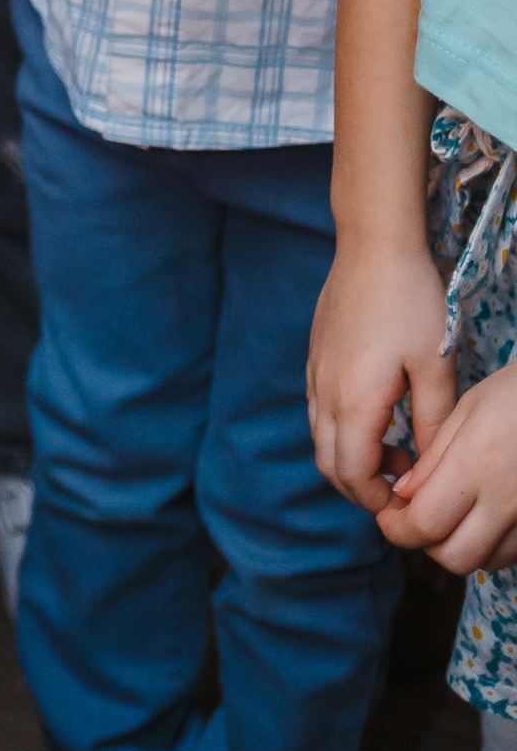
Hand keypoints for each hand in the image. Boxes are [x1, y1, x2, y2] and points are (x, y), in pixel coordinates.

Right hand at [309, 231, 454, 511]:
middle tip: (403, 484)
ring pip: (321, 440)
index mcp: (355, 402)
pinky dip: (342, 433)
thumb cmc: (411, 301)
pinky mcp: (315, 359)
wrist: (373, 246)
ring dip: (352, 459)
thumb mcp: (436, 364)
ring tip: (396, 450)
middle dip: (362, 487)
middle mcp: (326, 394)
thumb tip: (433, 466)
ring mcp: (315, 375)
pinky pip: (319, 413)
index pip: (353, 474)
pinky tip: (377, 416)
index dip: (377, 499)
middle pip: (330, 465)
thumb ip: (433, 423)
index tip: (406, 503)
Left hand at [378, 364, 516, 573]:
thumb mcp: (469, 409)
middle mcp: (507, 499)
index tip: (388, 517)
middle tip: (418, 518)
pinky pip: (513, 553)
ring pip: (486, 561)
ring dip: (460, 547)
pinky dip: (491, 545)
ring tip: (453, 516)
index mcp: (477, 465)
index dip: (397, 529)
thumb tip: (403, 494)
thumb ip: (434, 457)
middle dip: (427, 545)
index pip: (425, 524)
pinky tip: (485, 517)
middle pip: (455, 557)